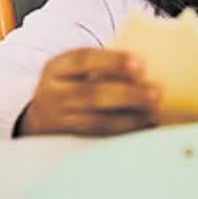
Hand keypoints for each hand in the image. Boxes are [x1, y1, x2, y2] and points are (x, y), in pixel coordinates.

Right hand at [18, 48, 159, 135]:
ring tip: (155, 112)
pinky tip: (144, 125)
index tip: (140, 64)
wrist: (41, 117)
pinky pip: (100, 135)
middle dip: (127, 94)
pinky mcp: (70, 138)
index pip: (82, 60)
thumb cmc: (70, 86)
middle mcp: (54, 93)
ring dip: (130, 117)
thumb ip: (102, 67)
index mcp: (56, 68)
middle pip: (91, 94)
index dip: (112, 61)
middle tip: (156, 92)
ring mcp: (60, 119)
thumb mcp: (74, 71)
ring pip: (97, 120)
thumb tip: (149, 66)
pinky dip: (125, 130)